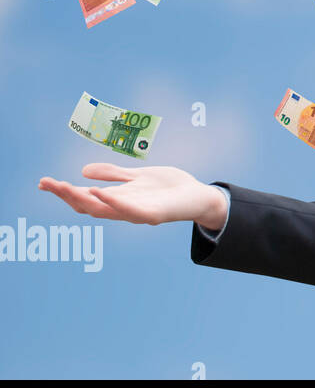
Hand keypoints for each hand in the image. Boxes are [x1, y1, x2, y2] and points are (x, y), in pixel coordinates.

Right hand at [38, 163, 227, 229]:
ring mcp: (137, 213)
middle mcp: (123, 209)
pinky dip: (114, 203)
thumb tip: (83, 172)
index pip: (84, 197)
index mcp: (118, 199)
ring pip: (104, 210)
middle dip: (65, 195)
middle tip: (46, 183)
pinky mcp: (154, 215)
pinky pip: (130, 211)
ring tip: (66, 187)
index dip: (63, 191)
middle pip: (88, 205)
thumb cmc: (169, 187)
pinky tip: (101, 193)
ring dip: (84, 199)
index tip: (42, 182)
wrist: (199, 196)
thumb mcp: (137, 176)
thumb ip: (114, 174)